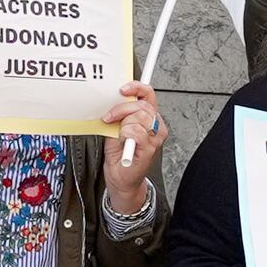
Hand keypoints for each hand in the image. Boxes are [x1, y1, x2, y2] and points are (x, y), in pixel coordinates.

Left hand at [104, 81, 165, 204]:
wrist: (121, 179)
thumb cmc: (120, 156)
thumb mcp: (116, 128)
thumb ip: (120, 114)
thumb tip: (115, 101)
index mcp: (149, 118)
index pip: (148, 95)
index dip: (136, 88)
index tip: (123, 90)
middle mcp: (156, 126)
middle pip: (141, 105)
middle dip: (121, 109)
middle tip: (109, 118)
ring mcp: (156, 138)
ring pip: (139, 117)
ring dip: (123, 125)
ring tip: (119, 136)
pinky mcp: (151, 148)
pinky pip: (136, 132)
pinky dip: (125, 135)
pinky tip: (124, 143)